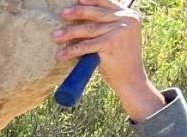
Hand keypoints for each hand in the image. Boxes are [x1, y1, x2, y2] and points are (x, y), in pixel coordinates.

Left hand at [52, 0, 164, 120]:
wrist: (131, 79)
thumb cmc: (121, 59)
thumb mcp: (118, 36)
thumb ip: (107, 24)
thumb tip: (81, 16)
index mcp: (130, 15)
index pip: (106, 2)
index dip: (90, 0)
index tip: (76, 0)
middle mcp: (127, 20)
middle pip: (96, 13)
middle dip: (77, 13)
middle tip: (62, 14)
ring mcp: (120, 31)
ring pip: (89, 29)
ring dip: (69, 33)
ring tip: (55, 36)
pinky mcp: (111, 44)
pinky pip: (87, 45)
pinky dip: (72, 50)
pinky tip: (61, 54)